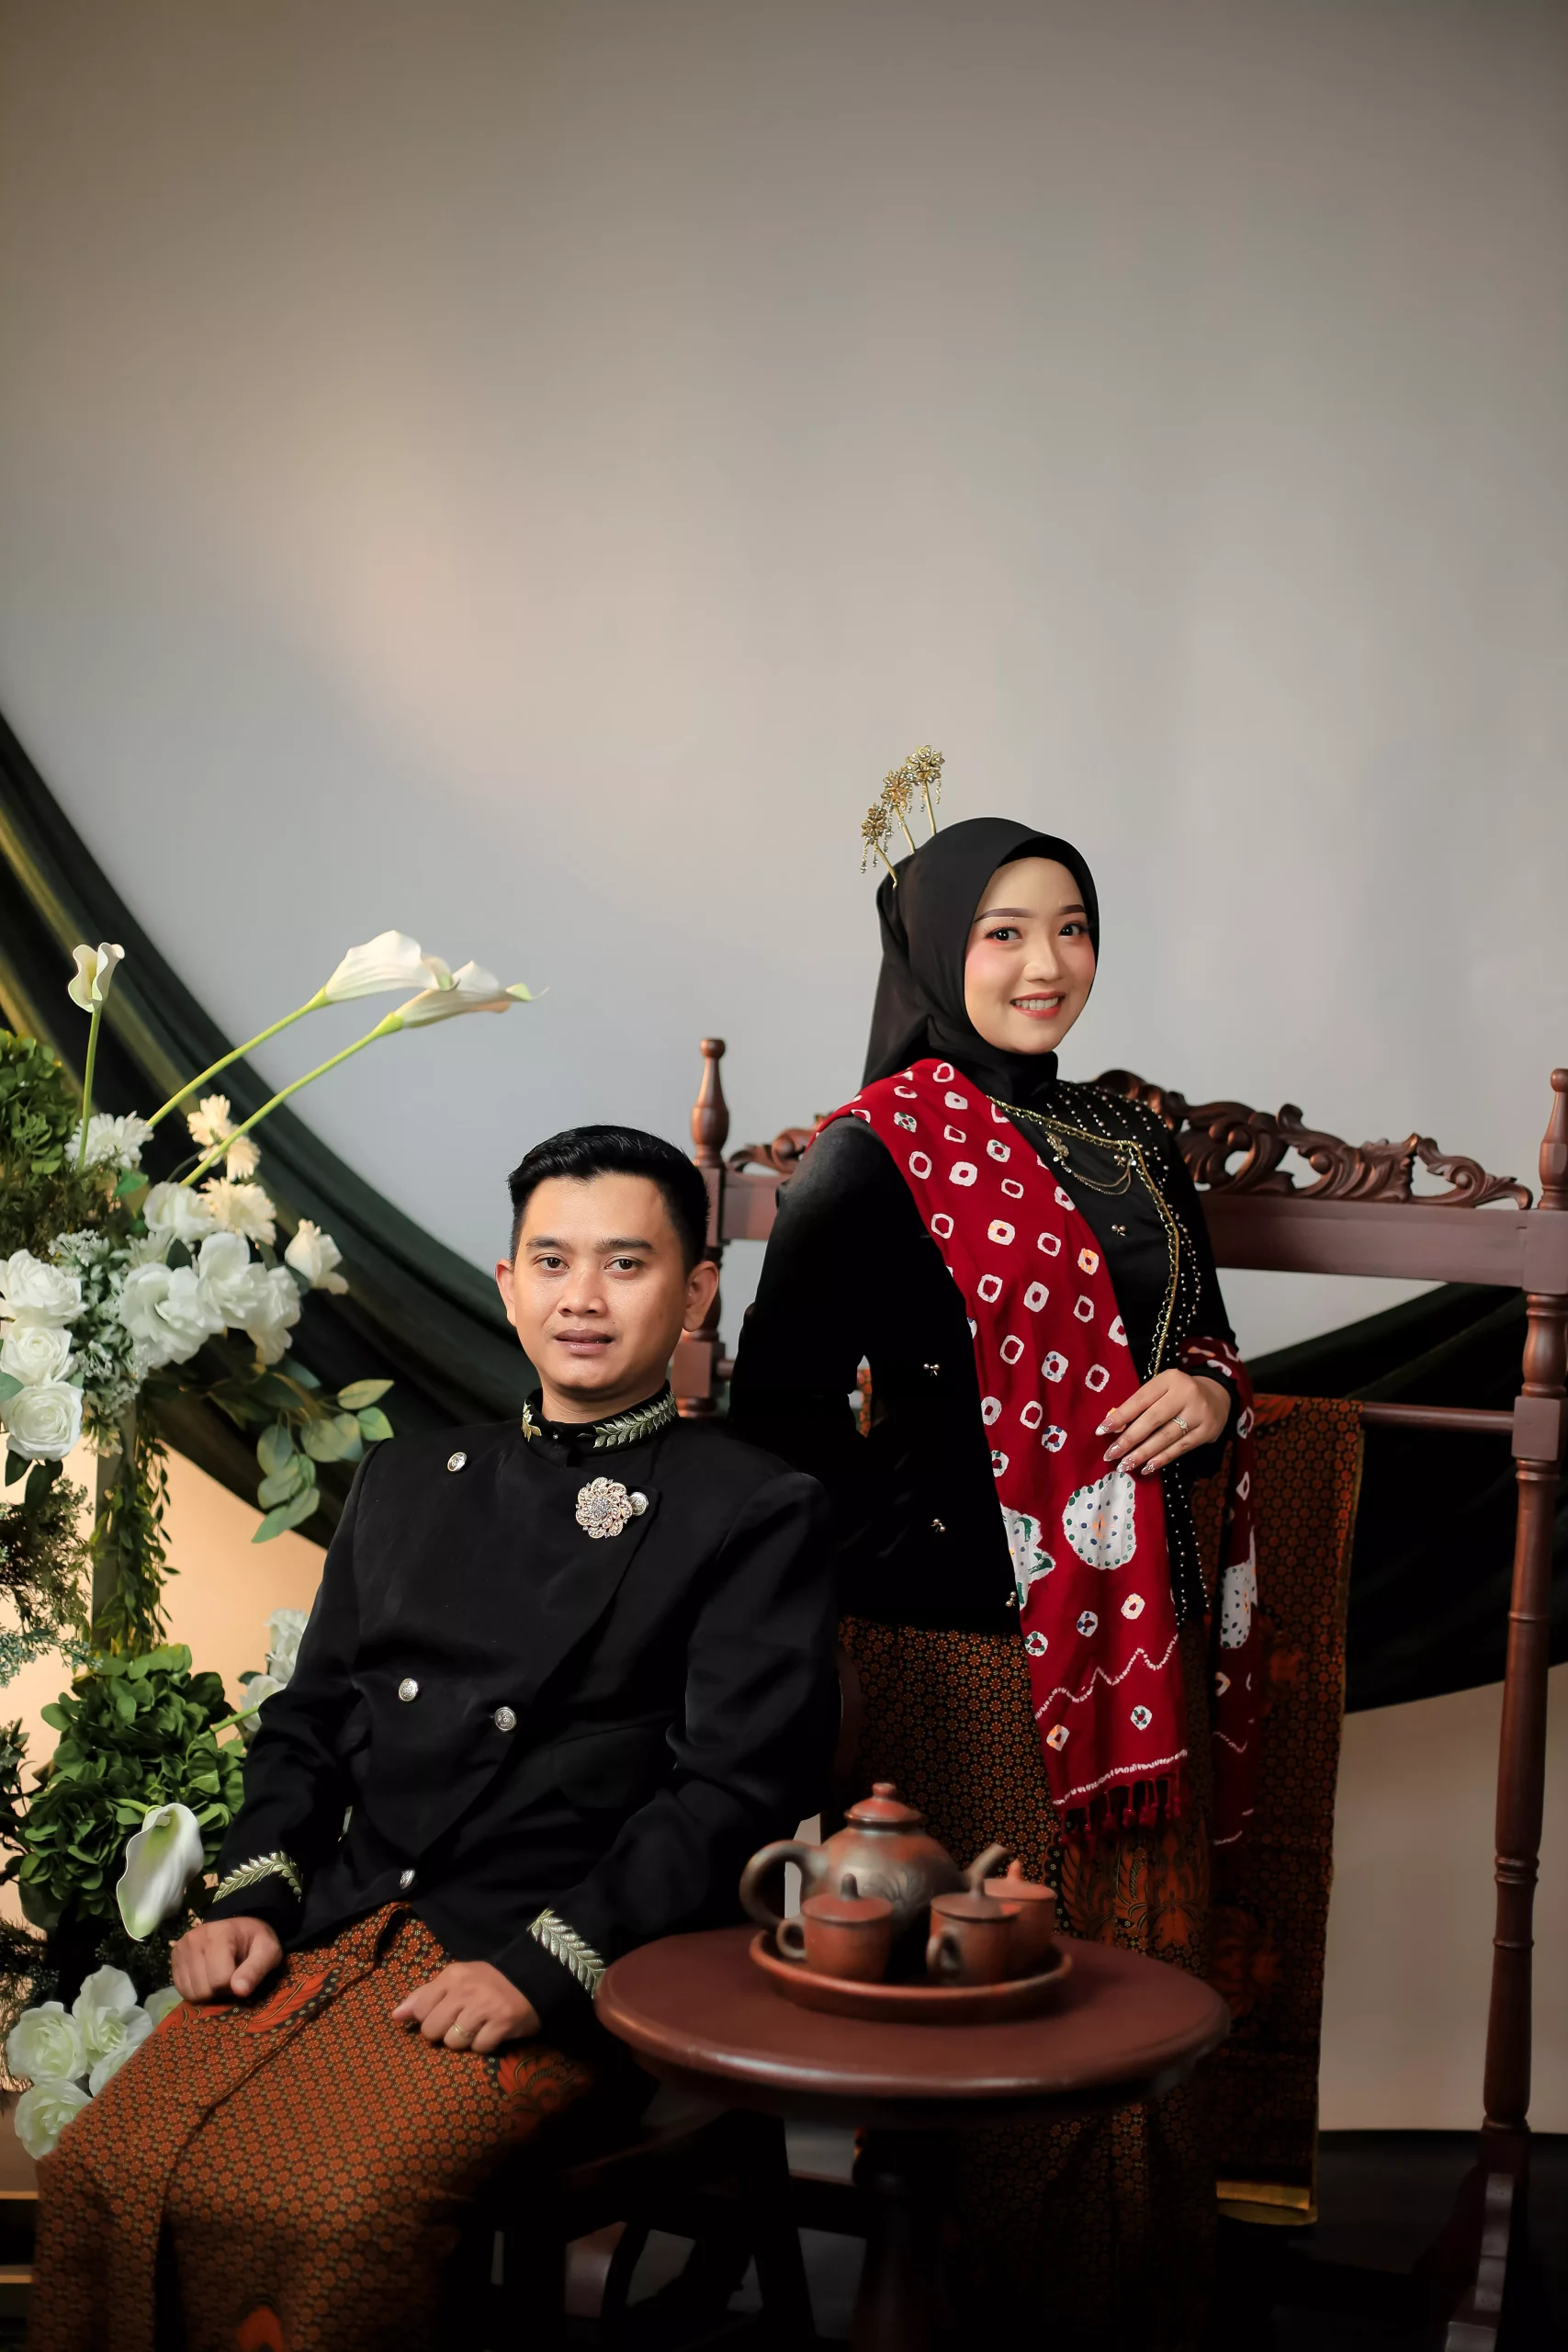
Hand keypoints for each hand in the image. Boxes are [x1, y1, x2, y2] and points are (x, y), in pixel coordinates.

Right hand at [170, 1915, 282, 2002]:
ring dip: (207, 1992)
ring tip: (218, 1976)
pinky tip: (206, 1977)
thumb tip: (239, 1991)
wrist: (240, 1929)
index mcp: (220, 1934)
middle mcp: (195, 1938)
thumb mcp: (268, 1953)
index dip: (234, 1985)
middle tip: (230, 1976)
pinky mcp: (173, 1957)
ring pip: (190, 1992)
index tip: (241, 1975)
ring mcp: (181, 1947)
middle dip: (220, 1990)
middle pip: (204, 1988)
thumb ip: (256, 1970)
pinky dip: (195, 1990)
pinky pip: (181, 1990)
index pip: (220, 1979)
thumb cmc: (255, 1942)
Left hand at [391, 1961, 540, 2053]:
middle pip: (433, 2030)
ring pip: (454, 2042)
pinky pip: (479, 2048)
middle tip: (460, 2024)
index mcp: (452, 1976)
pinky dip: (484, 2045)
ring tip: (477, 2028)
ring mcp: (485, 2007)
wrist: (532, 1979)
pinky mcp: (502, 2024)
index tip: (443, 2014)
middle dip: (443, 2033)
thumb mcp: (455, 1980)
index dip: (428, 2018)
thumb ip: (424, 1995)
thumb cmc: (487, 1982)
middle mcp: (466, 1990)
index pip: (420, 2009)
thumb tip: (394, 2016)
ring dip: (464, 2041)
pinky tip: (492, 2032)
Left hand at [1096, 1371, 1229, 1476]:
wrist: (1217, 1397)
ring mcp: (1198, 1413)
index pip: (1140, 1399)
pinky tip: (1146, 1467)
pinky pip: (1180, 1448)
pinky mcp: (1207, 1431)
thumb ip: (1141, 1404)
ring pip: (1165, 1437)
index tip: (1101, 1431)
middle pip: (1152, 1420)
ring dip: (1143, 1453)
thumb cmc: (1178, 1393)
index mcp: (1169, 1379)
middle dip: (1129, 1439)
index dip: (1120, 1416)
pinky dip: (1162, 1459)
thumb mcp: (1161, 1389)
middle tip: (1110, 1454)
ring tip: (1125, 1465)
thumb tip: (1113, 1426)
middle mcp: (1185, 1394)